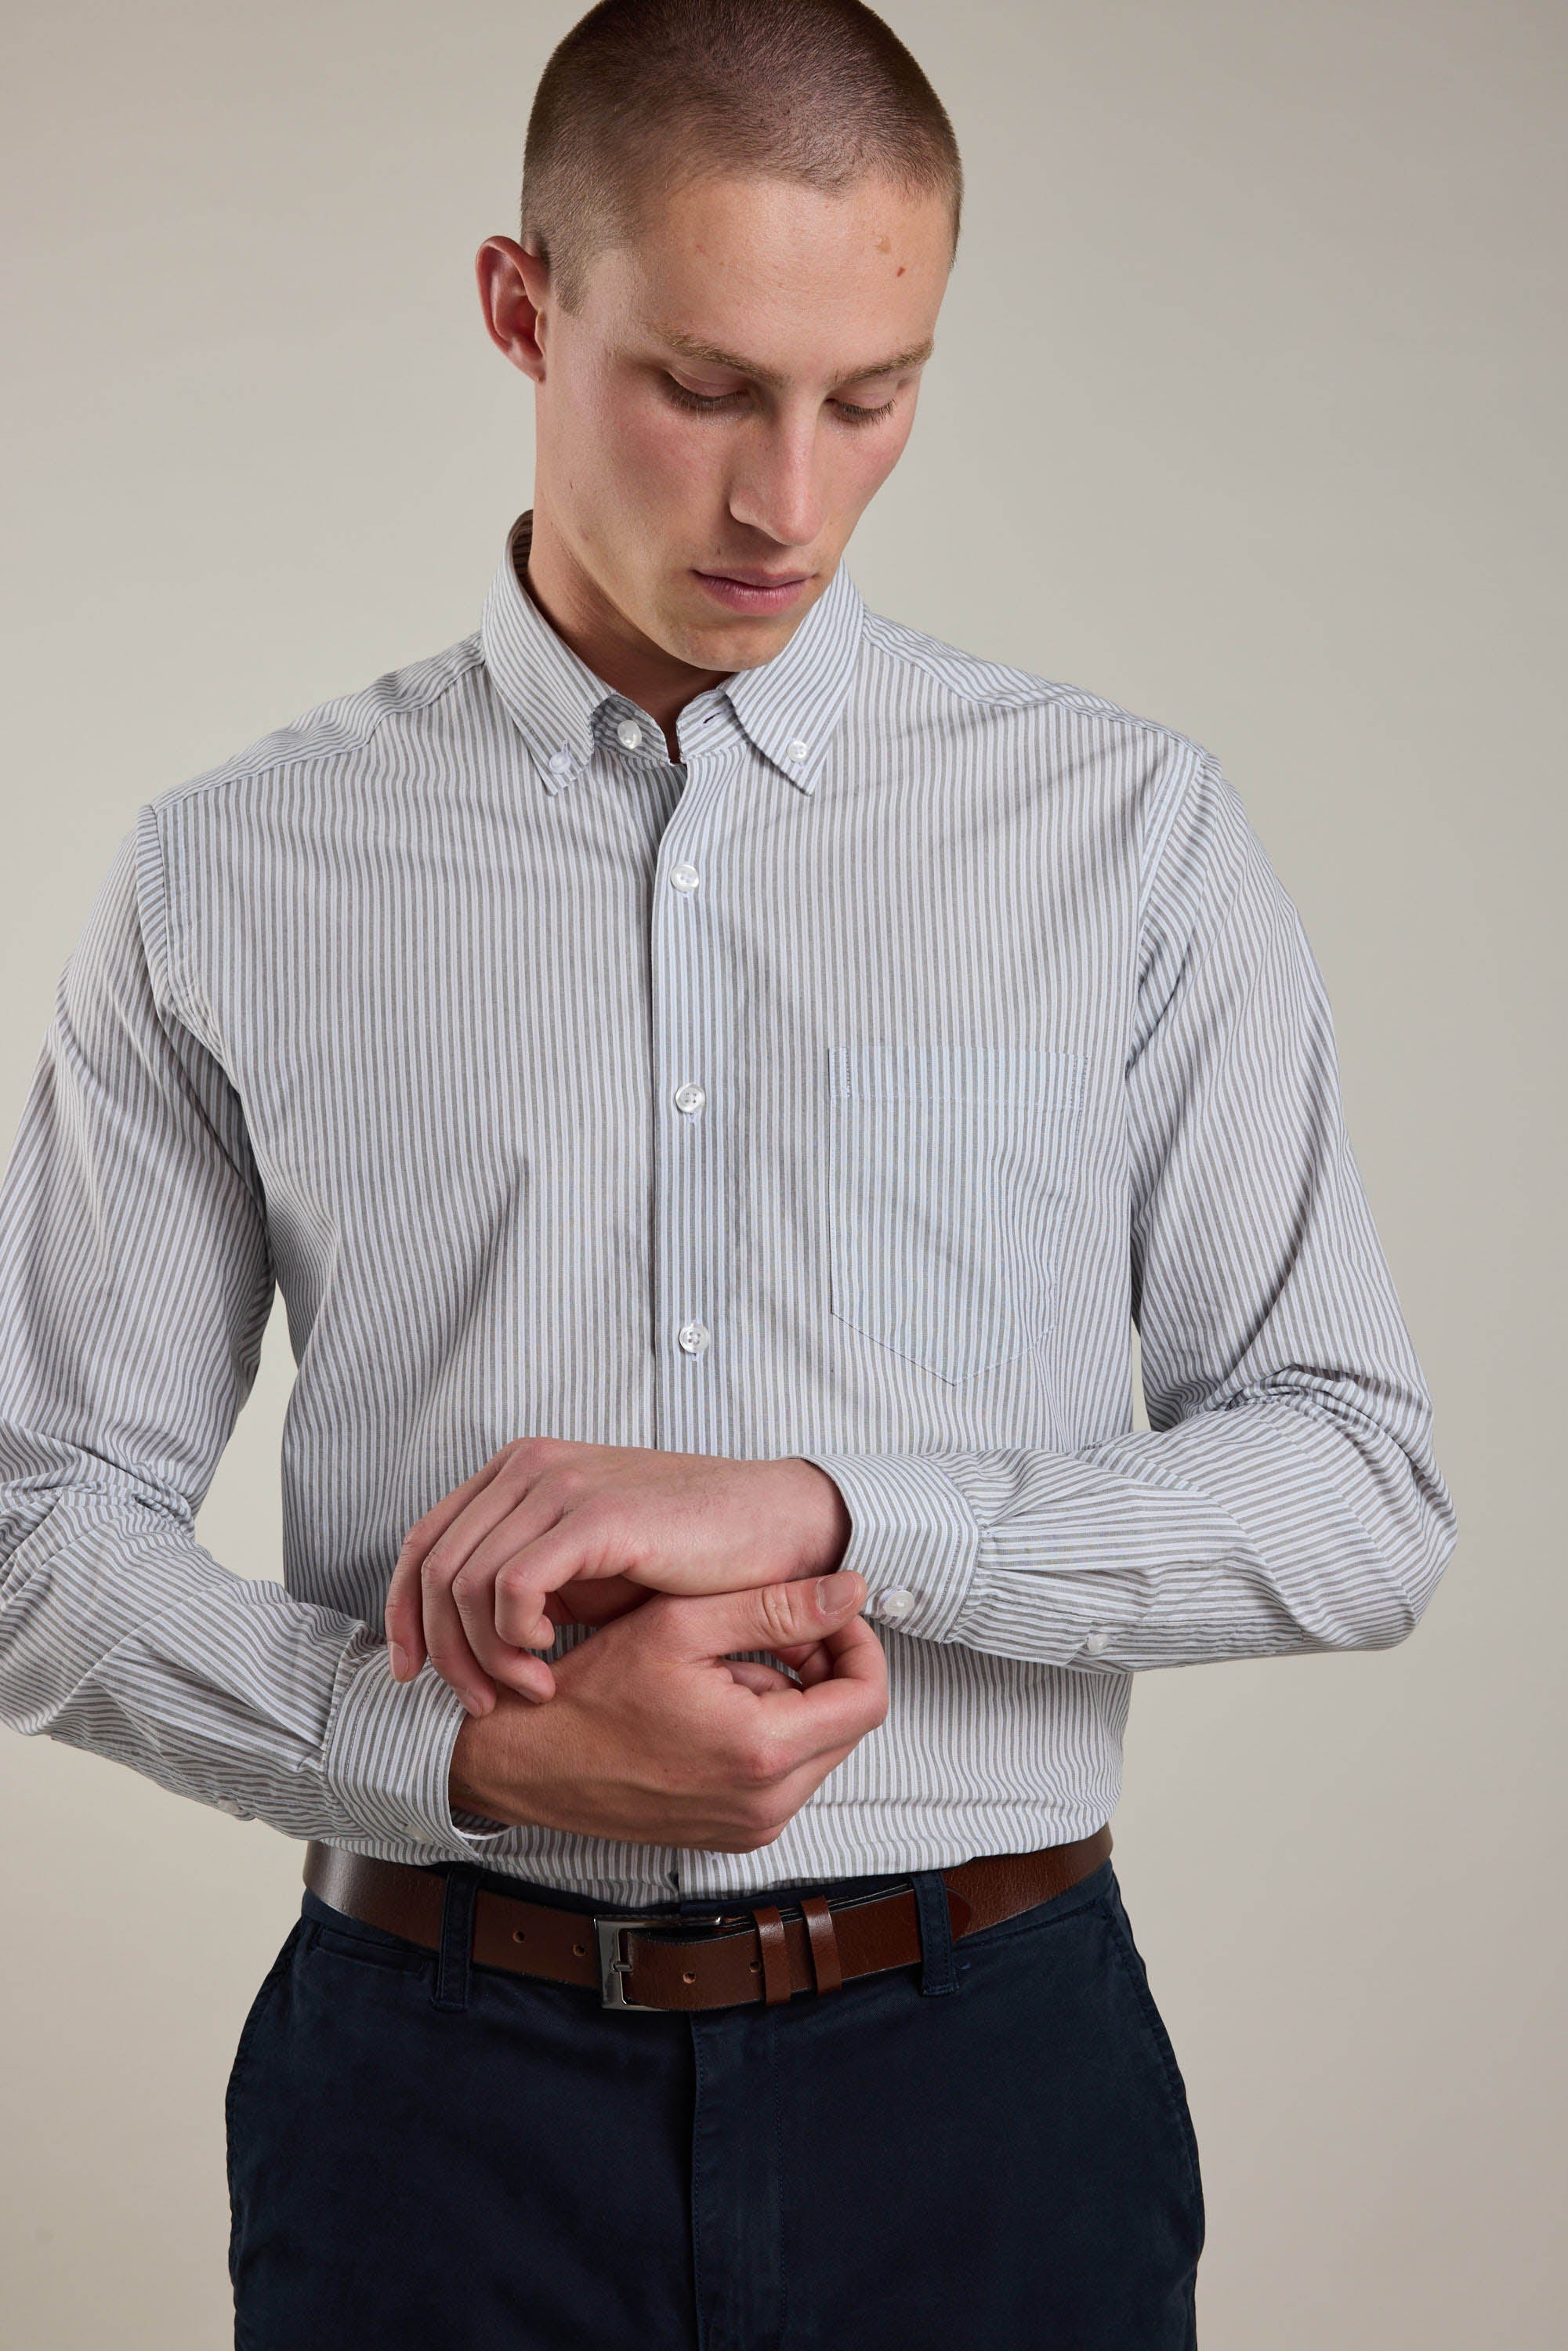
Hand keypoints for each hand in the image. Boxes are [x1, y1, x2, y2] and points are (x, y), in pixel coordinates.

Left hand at [384, 1436, 851, 1710]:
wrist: (775, 1527)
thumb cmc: (687, 1554)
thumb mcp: (586, 1568)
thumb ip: (524, 1582)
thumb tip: (458, 1640)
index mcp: (518, 1472)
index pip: (422, 1544)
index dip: (404, 1616)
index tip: (413, 1676)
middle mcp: (528, 1467)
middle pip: (432, 1569)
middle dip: (445, 1652)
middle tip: (484, 1703)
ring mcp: (559, 1484)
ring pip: (463, 1583)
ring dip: (485, 1654)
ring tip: (532, 1687)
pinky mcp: (594, 1514)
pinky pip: (511, 1585)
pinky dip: (515, 1635)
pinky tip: (552, 1654)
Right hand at [447, 1570, 886, 1849]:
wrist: (527, 1761)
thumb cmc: (591, 1692)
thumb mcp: (681, 1625)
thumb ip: (775, 1606)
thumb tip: (851, 1590)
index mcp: (762, 1752)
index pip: (868, 1697)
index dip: (857, 1642)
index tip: (826, 1610)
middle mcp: (766, 1805)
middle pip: (846, 1723)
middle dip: (821, 1667)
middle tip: (769, 1627)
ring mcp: (750, 1828)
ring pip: (814, 1746)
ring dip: (790, 1698)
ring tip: (724, 1664)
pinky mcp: (732, 1834)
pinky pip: (780, 1775)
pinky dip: (763, 1731)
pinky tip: (710, 1701)